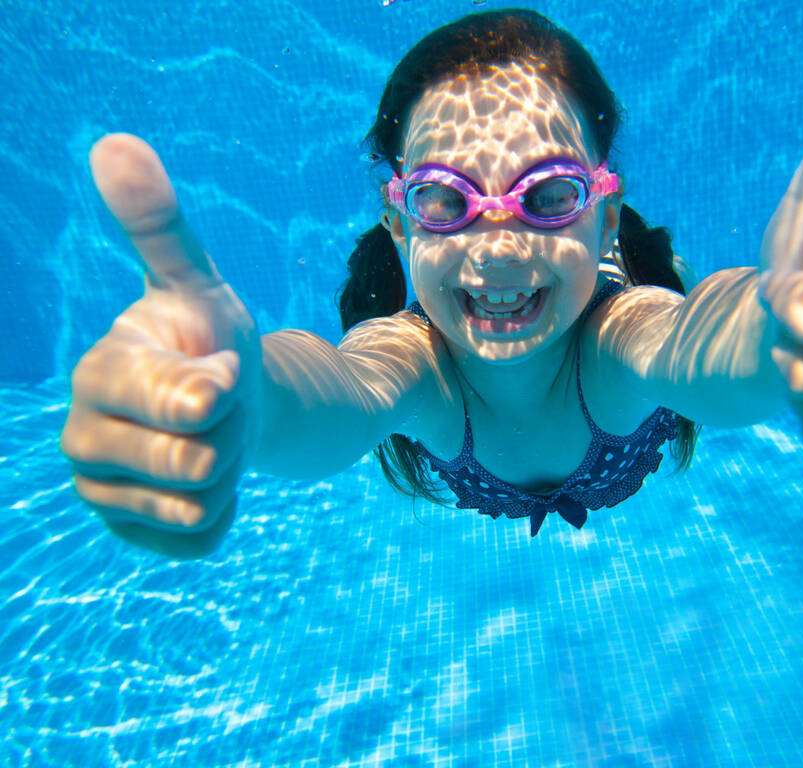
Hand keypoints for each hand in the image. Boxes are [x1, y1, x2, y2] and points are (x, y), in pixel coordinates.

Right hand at [60, 134, 262, 557]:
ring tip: (208, 441)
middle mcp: (82, 435)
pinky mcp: (129, 535)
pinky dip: (221, 515)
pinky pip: (199, 540)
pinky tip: (204, 484)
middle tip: (218, 409)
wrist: (228, 404)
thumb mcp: (200, 282)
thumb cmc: (211, 340)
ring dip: (227, 474)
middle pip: (199, 462)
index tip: (221, 371)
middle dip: (231, 434)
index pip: (187, 403)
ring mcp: (101, 491)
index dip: (222, 389)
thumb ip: (161, 227)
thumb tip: (114, 144)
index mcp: (99, 372)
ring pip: (199, 504)